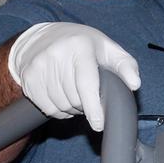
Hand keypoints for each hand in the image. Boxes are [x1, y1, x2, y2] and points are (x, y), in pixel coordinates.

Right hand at [7, 22, 140, 131]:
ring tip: (76, 96)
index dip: (93, 107)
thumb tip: (135, 84)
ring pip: (60, 106)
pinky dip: (58, 111)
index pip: (86, 83)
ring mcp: (39, 66)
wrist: (41, 38)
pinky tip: (63, 99)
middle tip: (89, 97)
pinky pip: (47, 108)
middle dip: (85, 106)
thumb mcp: (107, 48)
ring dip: (72, 109)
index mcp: (81, 45)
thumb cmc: (82, 46)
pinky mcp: (28, 78)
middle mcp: (57, 54)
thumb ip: (126, 65)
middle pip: (74, 98)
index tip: (98, 124)